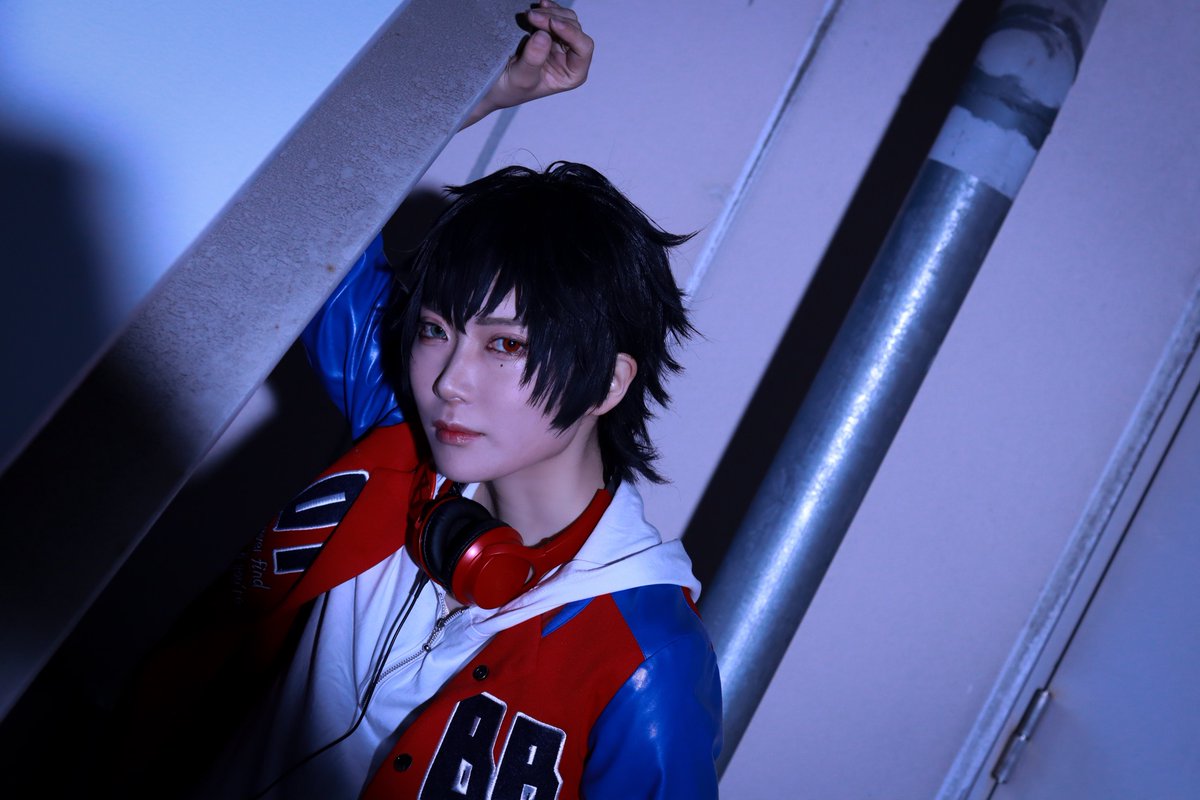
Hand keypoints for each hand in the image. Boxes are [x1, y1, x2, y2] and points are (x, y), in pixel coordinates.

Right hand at [462, 1, 593, 127]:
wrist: (493, 85)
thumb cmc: (510, 89)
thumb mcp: (521, 78)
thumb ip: (534, 60)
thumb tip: (543, 36)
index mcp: (572, 74)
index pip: (583, 48)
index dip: (571, 32)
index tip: (551, 23)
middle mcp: (570, 58)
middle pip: (574, 29)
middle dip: (554, 19)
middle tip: (530, 16)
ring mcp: (560, 44)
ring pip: (565, 19)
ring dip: (549, 12)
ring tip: (530, 14)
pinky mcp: (548, 34)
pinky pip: (555, 15)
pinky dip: (547, 9)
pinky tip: (538, 5)